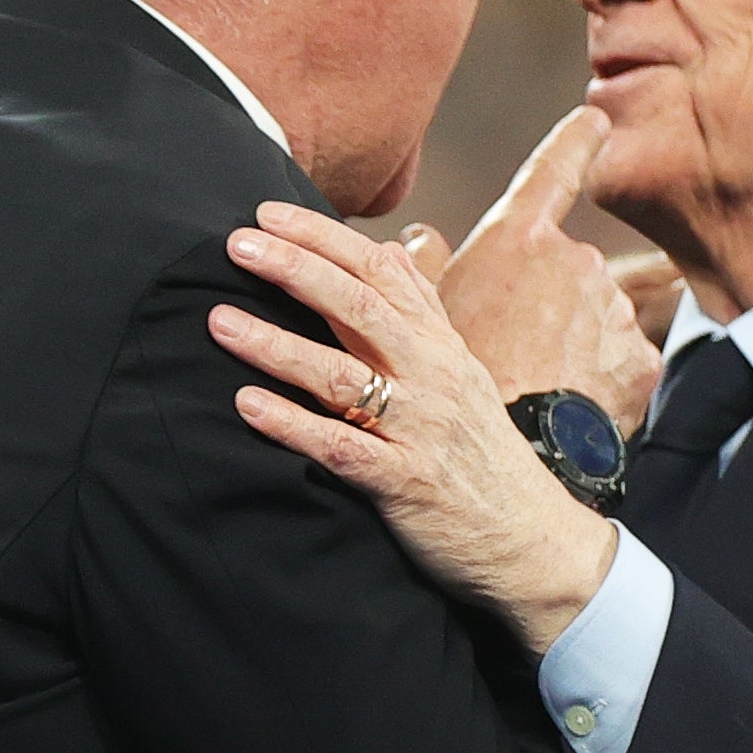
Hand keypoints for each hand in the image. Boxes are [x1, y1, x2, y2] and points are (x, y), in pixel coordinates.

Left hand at [208, 201, 618, 655]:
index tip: (268, 213)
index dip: (322, 236)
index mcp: (438, 342)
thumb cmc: (480, 450)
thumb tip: (391, 246)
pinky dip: (292, 424)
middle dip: (295, 269)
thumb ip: (420, 310)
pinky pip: (341, 449)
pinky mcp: (405, 482)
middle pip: (358, 306)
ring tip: (219, 320)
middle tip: (237, 243)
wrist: (533, 539)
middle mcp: (432, 375)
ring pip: (341, 375)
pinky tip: (246, 405)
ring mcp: (419, 428)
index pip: (379, 269)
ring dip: (275, 344)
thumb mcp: (460, 369)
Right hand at [396, 108, 662, 431]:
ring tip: (540, 382)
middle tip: (518, 344)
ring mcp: (614, 311)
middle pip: (572, 267)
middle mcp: (576, 262)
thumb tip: (418, 239)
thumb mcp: (419, 315)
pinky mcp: (641, 361)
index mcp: (519, 239)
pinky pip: (623, 361)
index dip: (576, 140)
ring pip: (600, 316)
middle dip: (553, 299)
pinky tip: (568, 402)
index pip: (554, 169)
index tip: (595, 119)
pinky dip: (601, 379)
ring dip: (578, 340)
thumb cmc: (447, 385)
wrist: (503, 458)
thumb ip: (421, 265)